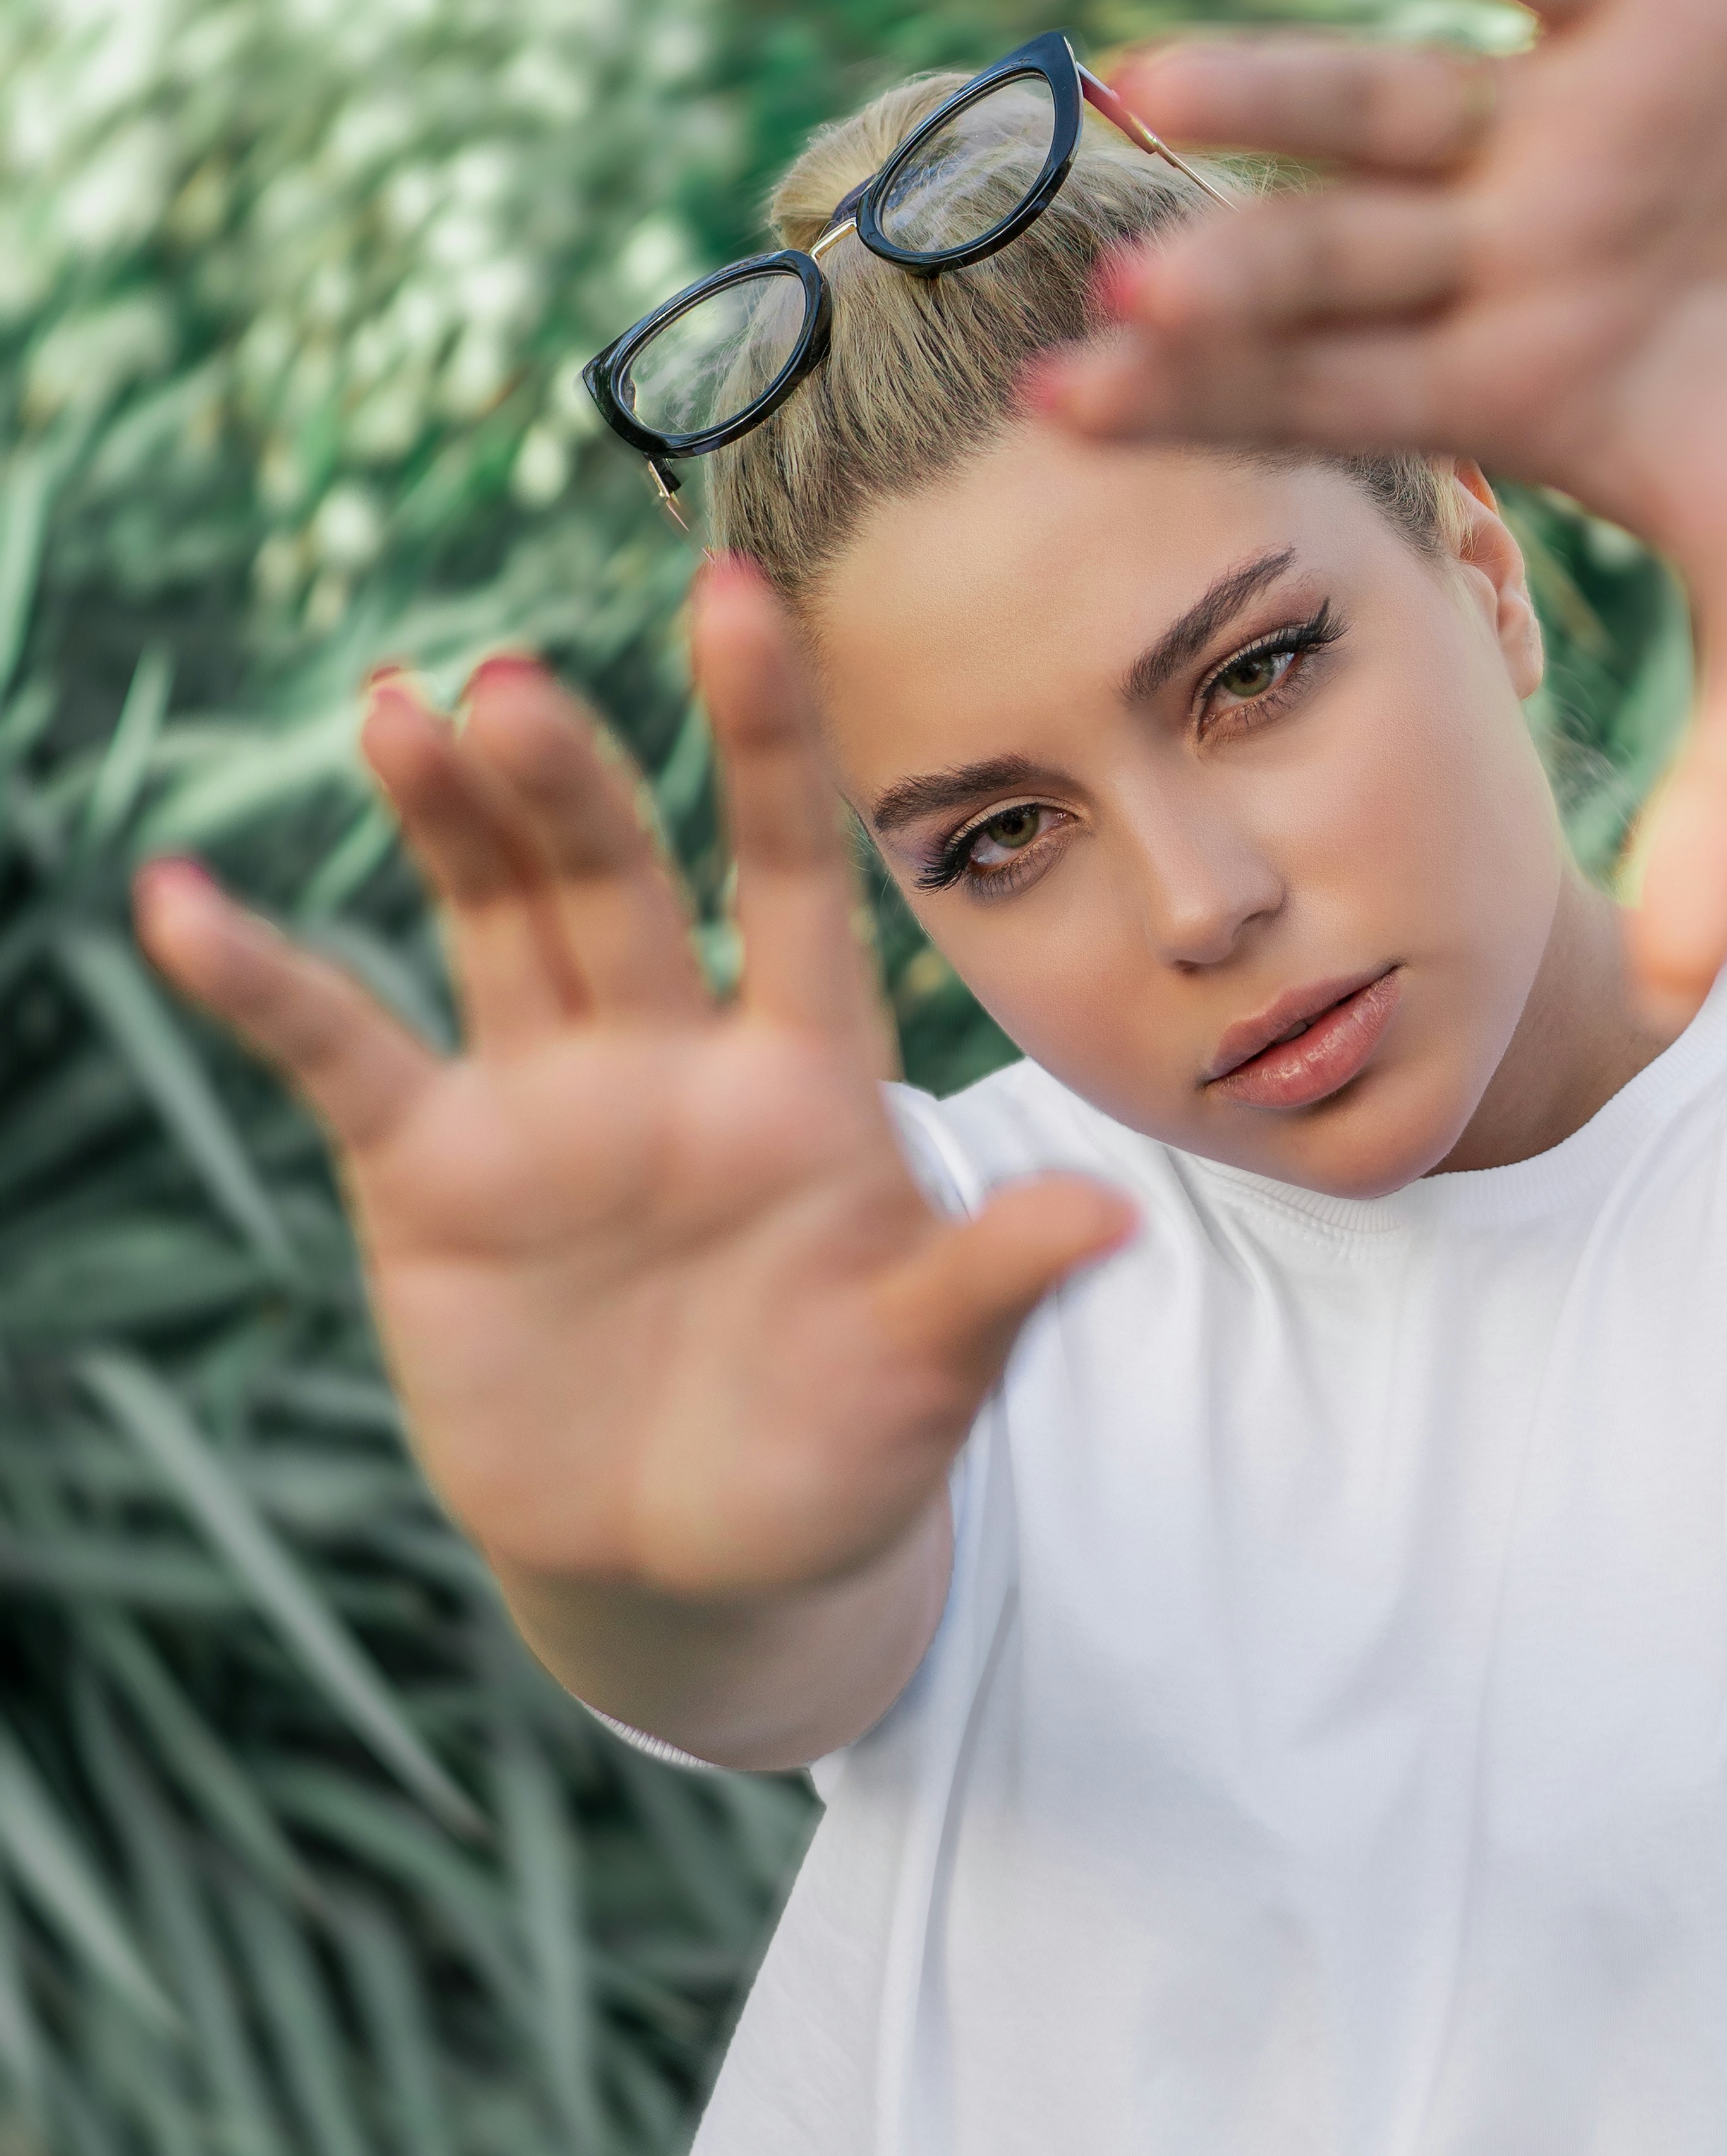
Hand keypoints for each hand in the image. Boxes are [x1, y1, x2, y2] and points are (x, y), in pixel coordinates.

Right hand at [136, 564, 1130, 1617]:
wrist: (709, 1558)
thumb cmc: (845, 1445)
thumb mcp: (927, 1372)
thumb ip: (990, 1283)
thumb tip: (1114, 1224)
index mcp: (808, 1074)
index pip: (790, 873)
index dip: (765, 742)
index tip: (735, 597)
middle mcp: (672, 1057)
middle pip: (613, 884)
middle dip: (567, 785)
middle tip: (512, 686)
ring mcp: (546, 1106)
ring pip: (491, 925)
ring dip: (445, 824)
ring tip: (394, 711)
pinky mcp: (430, 1175)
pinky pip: (339, 1054)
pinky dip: (263, 984)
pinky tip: (183, 902)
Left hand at [1033, 0, 1726, 1022]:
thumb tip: (1660, 1012)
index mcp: (1511, 390)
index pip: (1324, 400)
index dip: (1208, 406)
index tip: (1071, 419)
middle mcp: (1503, 253)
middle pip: (1333, 260)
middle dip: (1232, 275)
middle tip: (1104, 289)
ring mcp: (1569, 129)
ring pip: (1392, 103)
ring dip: (1280, 91)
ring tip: (1147, 77)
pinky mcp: (1662, 6)